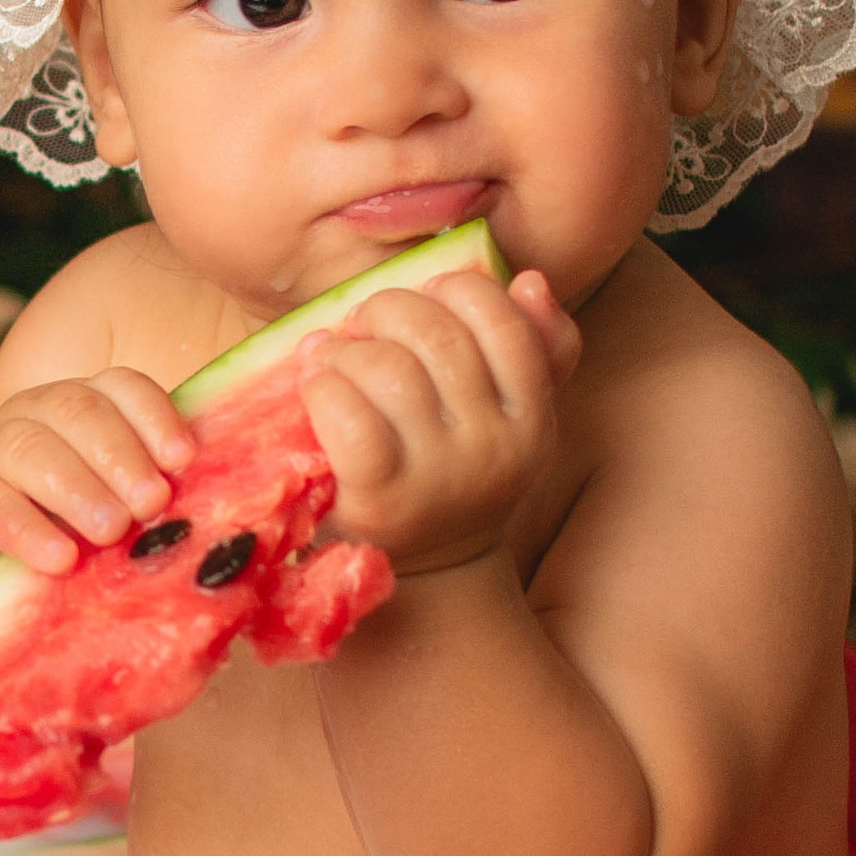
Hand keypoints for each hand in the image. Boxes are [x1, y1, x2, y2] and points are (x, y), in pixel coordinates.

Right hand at [0, 370, 194, 589]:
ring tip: (112, 530)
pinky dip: (28, 531)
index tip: (184, 458)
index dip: (154, 416)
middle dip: (119, 455)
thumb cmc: (84, 537)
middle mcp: (39, 414)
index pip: (122, 388)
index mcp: (88, 406)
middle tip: (152, 504)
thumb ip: (161, 496)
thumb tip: (227, 506)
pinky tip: (60, 559)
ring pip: (31, 449)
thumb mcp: (128, 510)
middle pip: (78, 411)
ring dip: (77, 488)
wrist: (2, 580)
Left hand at [298, 268, 578, 576]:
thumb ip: (538, 349)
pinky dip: (323, 386)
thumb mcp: (512, 418)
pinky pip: (349, 414)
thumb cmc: (458, 472)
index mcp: (531, 420)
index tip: (426, 298)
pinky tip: (316, 387)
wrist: (430, 576)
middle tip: (364, 323)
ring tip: (333, 355)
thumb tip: (528, 280)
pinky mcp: (379, 498)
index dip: (457, 291)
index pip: (504, 324)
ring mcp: (437, 476)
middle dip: (388, 309)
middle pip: (437, 336)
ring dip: (346, 348)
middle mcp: (493, 449)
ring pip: (388, 369)